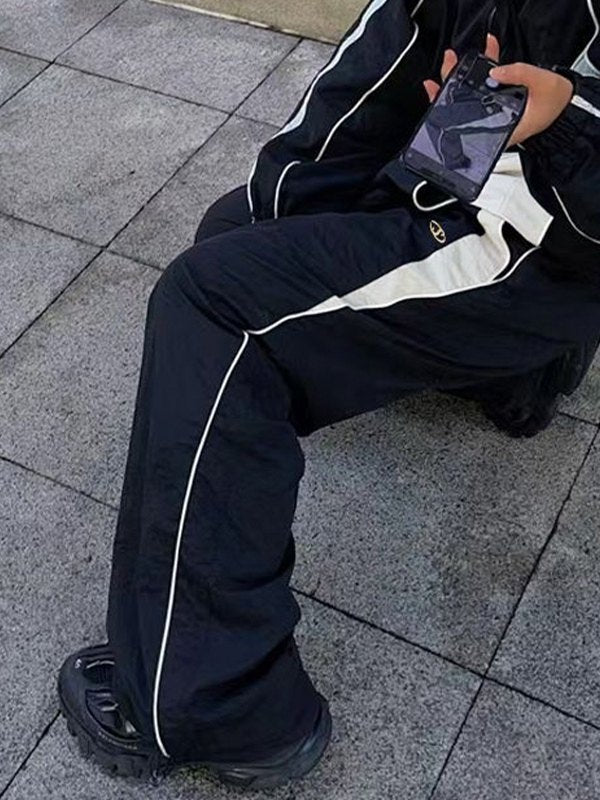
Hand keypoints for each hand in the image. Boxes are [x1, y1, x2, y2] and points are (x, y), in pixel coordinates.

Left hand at [423, 35, 573, 146]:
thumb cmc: (555, 104)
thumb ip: (519, 75)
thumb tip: (495, 71)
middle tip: (443, 73)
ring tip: (453, 62)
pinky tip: (477, 57)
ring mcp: (494, 113)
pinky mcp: (497, 102)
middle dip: (449, 92)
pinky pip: (483, 88)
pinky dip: (479, 72)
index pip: (469, 125)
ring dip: (461, 79)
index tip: (440, 98)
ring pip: (470, 98)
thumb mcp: (542, 85)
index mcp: (502, 130)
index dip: (451, 113)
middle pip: (464, 110)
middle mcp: (494, 124)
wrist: (564, 106)